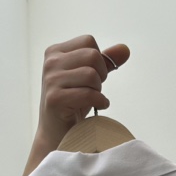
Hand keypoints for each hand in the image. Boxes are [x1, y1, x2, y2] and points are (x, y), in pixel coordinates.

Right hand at [22, 35, 130, 175]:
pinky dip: (99, 101)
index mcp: (55, 52)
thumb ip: (104, 62)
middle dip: (101, 75)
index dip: (99, 59)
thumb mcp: (88, 79)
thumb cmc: (72, 104)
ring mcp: (51, 81)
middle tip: (96, 90)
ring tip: (94, 99)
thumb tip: (125, 49)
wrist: (56, 134)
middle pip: (92, 55)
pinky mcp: (55, 99)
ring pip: (91, 74)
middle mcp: (50, 63)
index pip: (88, 41)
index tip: (94, 77)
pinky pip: (88, 94)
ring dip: (99, 90)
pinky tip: (98, 107)